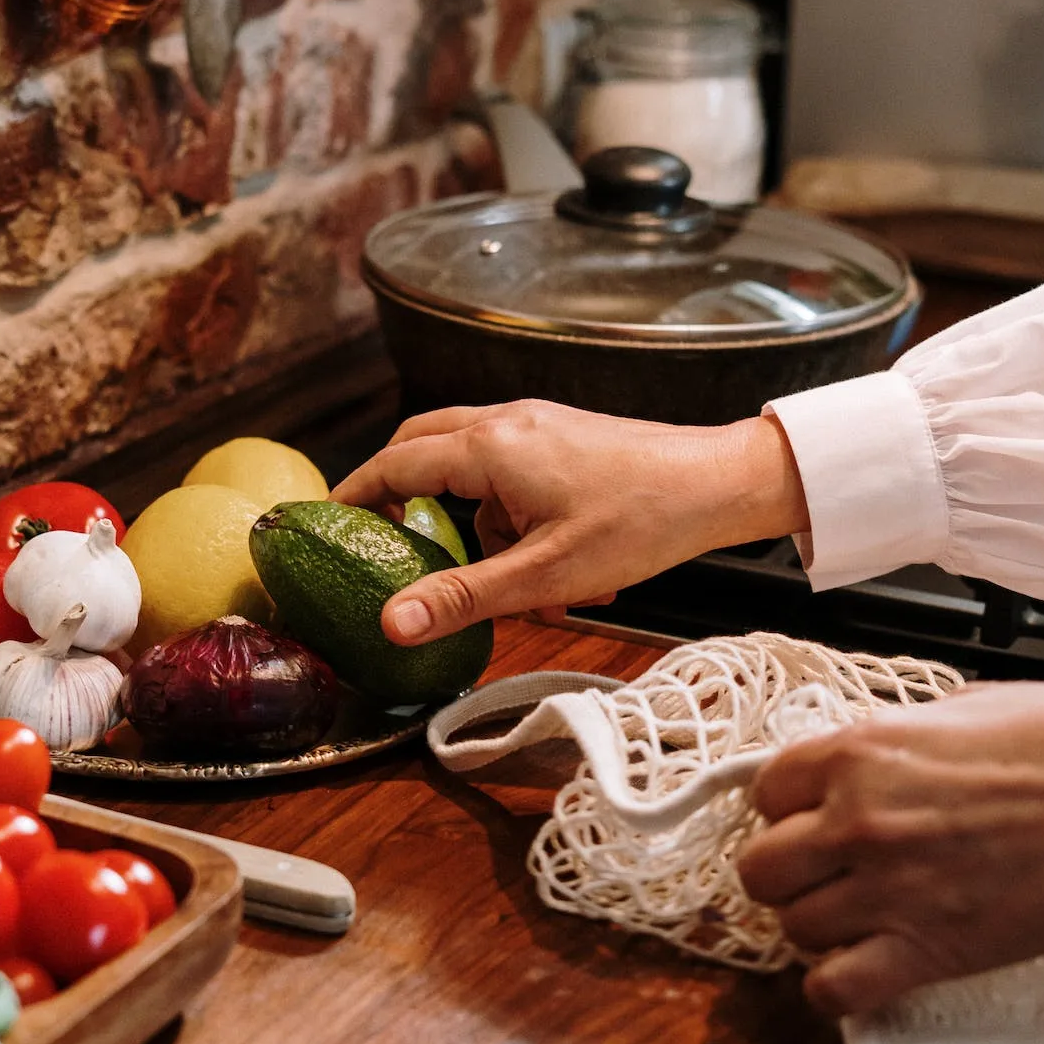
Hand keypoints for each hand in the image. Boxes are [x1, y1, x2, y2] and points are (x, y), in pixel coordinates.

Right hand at [332, 400, 806, 644]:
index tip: (322, 522)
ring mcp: (536, 425)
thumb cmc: (643, 522)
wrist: (720, 485)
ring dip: (475, 524)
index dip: (352, 496)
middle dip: (399, 496)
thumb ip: (462, 596)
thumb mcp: (545, 574)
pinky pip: (510, 474)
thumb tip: (392, 622)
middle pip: (420, 447)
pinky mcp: (562, 439)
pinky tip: (556, 568)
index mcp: (490, 446)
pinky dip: (511, 518)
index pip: (393, 463)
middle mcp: (506, 421)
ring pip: (469, 467)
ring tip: (517, 584)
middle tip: (383, 543)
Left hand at [739, 683, 1043, 1017]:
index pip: (765, 792)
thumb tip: (866, 766)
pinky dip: (835, 988)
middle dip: (788, 873)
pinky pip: (834, 990)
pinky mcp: (928, 952)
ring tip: (857, 918)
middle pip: (761, 869)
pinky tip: (861, 969)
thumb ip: (890, 746)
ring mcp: (886, 891)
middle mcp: (854, 823)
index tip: (812, 817)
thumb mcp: (956, 713)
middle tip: (826, 872)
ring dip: (818, 927)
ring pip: (794, 929)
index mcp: (856, 754)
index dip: (787, 810)